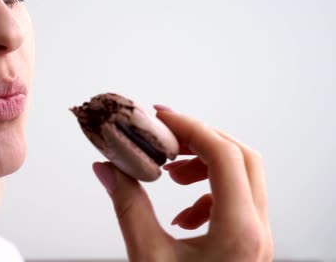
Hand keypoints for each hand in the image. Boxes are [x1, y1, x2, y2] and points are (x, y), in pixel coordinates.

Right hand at [92, 106, 273, 261]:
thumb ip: (127, 206)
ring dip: (206, 164)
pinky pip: (238, 199)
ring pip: (244, 176)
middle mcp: (257, 231)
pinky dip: (210, 190)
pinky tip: (183, 211)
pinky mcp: (249, 243)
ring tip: (171, 174)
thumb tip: (106, 167)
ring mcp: (257, 237)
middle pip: (242, 157)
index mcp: (239, 232)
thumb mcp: (147, 257)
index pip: (224, 155)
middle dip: (200, 139)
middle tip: (165, 136)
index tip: (160, 117)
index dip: (191, 127)